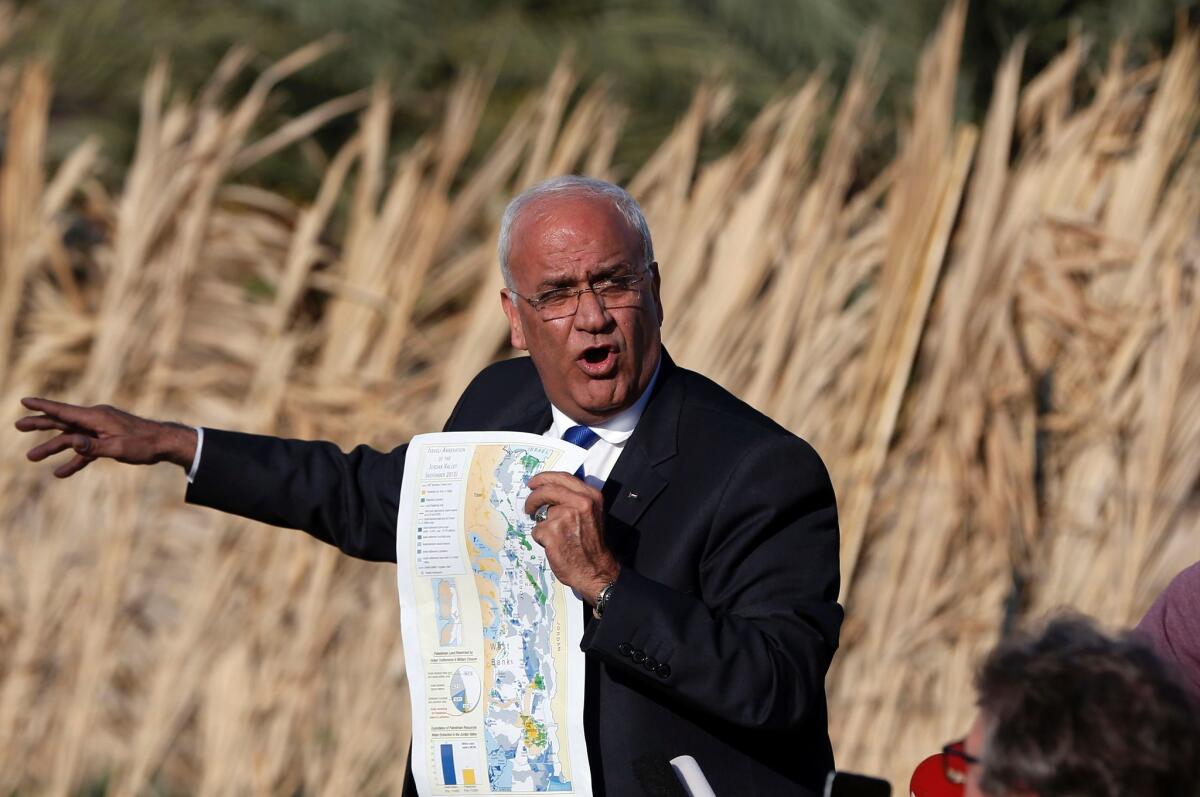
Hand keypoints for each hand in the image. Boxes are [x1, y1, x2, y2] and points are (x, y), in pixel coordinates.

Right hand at [15, 397, 196, 477]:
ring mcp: (100, 430)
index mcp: (96, 418)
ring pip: (71, 438)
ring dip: (53, 448)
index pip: (64, 411)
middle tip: (18, 426)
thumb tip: (72, 444)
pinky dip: (75, 460)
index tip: (24, 401)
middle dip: (40, 424)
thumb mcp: (118, 447)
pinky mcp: (106, 440)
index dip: (43, 406)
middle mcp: (96, 420)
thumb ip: (93, 447)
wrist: (165, 443)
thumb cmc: (144, 444)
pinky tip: (61, 472)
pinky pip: (86, 449)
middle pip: (62, 422)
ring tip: (32, 457)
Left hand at [524, 471, 619, 602]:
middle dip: (533, 497)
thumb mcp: (592, 513)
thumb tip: (549, 491)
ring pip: (542, 514)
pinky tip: (554, 546)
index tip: (533, 483)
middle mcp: (580, 502)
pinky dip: (541, 538)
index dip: (544, 478)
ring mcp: (565, 516)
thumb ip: (575, 499)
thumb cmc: (592, 544)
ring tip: (556, 538)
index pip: (562, 477)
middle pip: (547, 490)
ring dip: (543, 525)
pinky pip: (537, 530)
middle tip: (528, 506)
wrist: (595, 570)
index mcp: (591, 496)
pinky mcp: (552, 531)